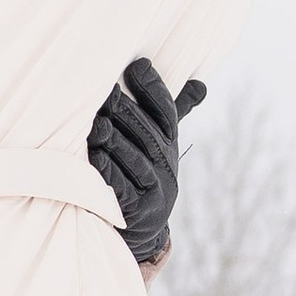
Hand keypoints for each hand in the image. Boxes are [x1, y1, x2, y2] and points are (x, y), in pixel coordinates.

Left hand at [89, 58, 204, 268]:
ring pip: (136, 159)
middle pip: (148, 133)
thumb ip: (169, 114)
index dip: (154, 88)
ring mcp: (155, 191)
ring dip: (115, 141)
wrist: (140, 231)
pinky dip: (109, 173)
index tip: (137, 64)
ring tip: (96, 125)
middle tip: (102, 91)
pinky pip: (123, 189)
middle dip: (125, 111)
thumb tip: (201, 84)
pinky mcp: (138, 213)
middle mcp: (166, 166)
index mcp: (168, 145)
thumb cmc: (142, 176)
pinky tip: (95, 159)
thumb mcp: (158, 146)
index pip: (167, 112)